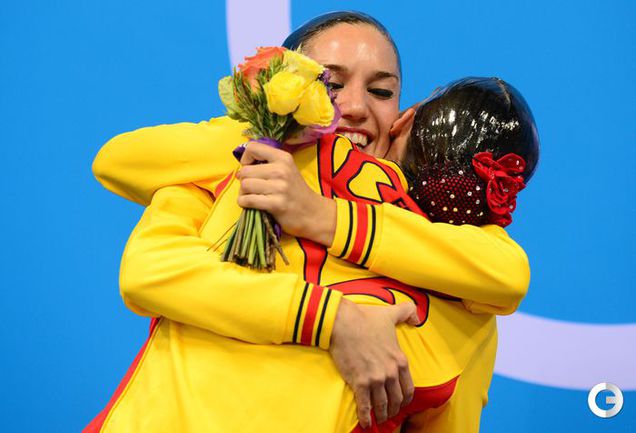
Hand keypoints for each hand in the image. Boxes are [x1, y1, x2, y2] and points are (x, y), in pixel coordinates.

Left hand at [236, 141, 335, 245]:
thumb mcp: (286, 169)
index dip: (245, 158)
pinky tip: (250, 204)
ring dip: (243, 193)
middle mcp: (281, 170)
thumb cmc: (295, 191)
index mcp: (283, 157)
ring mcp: (279, 187)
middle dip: (243, 180)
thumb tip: (240, 168)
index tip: (250, 168)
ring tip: (251, 196)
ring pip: (245, 185)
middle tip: (251, 187)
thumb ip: (267, 163)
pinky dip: (244, 202)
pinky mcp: (276, 204)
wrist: (312, 212)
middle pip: (245, 171)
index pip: (253, 147)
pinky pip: (248, 200)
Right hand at [329, 298, 419, 428]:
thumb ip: (407, 312)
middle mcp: (390, 372)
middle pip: (397, 399)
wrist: (343, 322)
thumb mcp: (391, 313)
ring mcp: (375, 379)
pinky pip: (365, 406)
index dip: (406, 399)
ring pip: (382, 405)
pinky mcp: (360, 382)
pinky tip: (365, 423)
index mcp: (399, 359)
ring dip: (382, 415)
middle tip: (390, 413)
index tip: (402, 403)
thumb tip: (417, 318)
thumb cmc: (365, 318)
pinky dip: (365, 417)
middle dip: (394, 409)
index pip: (408, 387)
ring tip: (378, 420)